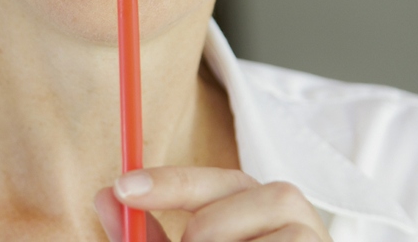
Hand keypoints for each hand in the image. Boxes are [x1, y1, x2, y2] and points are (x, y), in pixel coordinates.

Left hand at [94, 167, 331, 240]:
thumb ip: (148, 237)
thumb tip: (103, 196)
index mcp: (253, 202)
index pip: (212, 181)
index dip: (167, 183)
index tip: (122, 188)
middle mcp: (287, 211)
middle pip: (229, 203)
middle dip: (196, 234)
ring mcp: (313, 238)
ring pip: (249, 240)